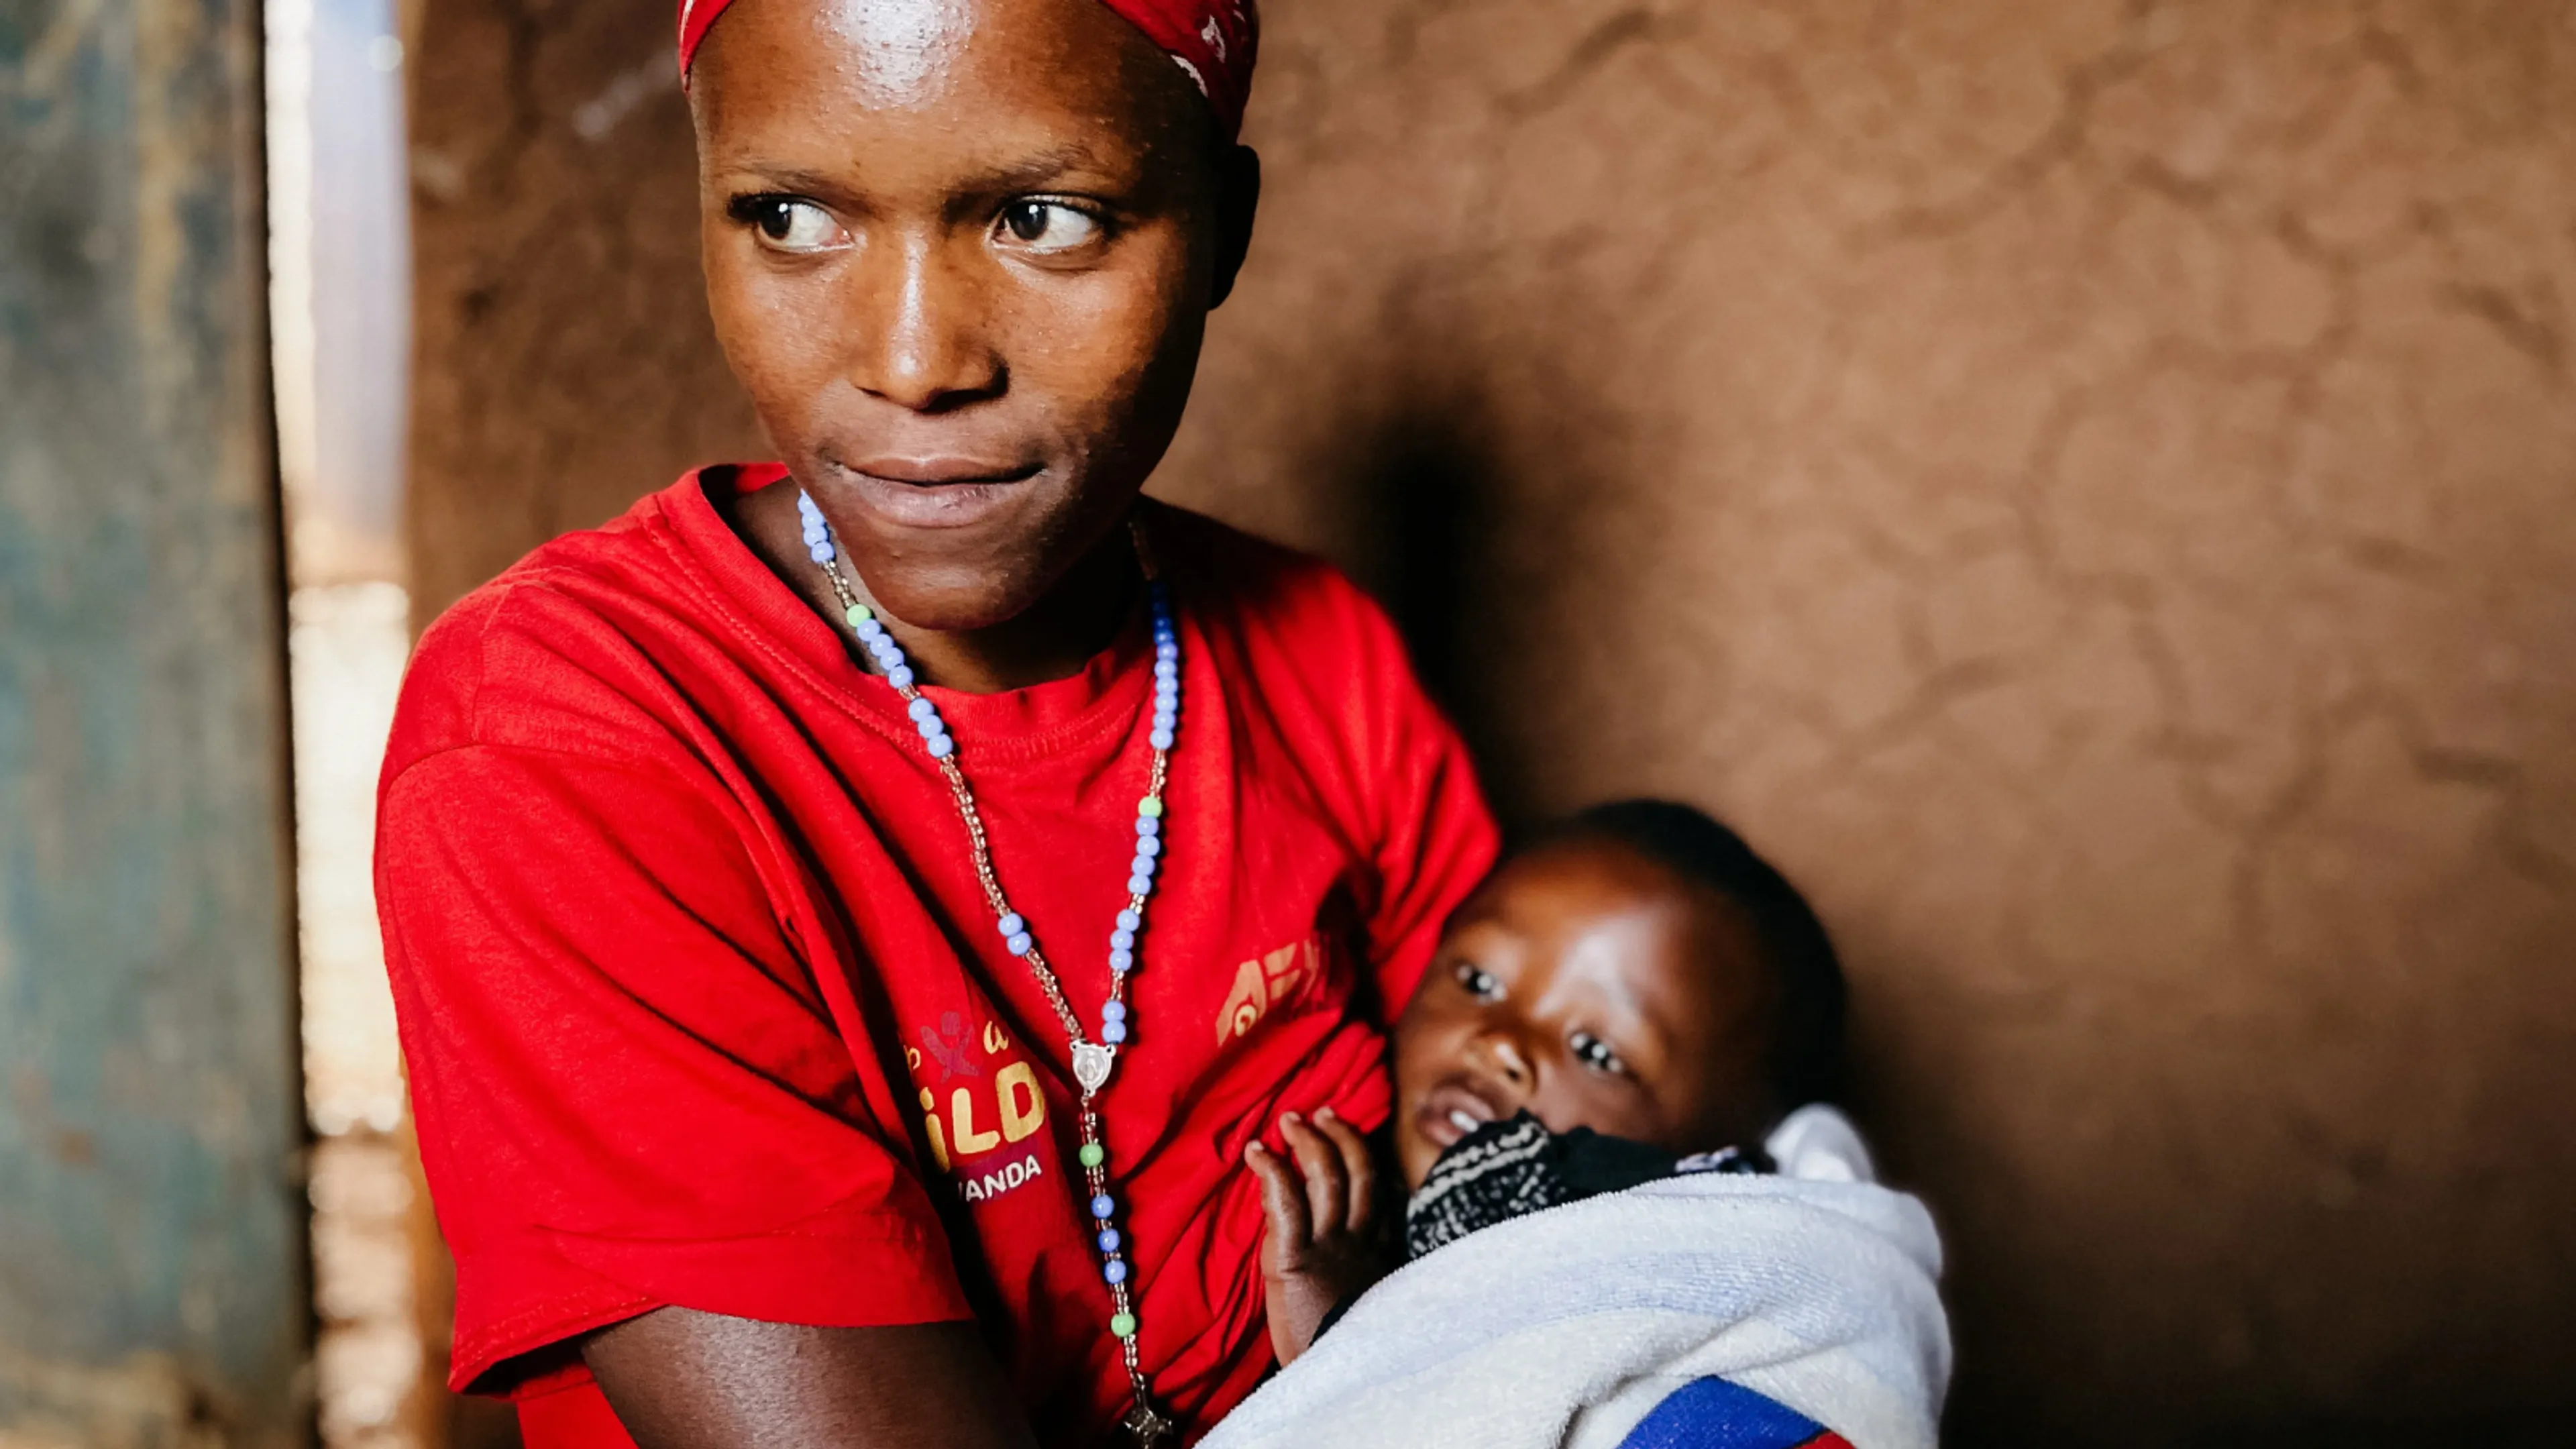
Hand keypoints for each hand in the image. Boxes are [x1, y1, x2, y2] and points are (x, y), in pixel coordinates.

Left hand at [1245, 1108, 1392, 1366]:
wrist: (1339, 1378)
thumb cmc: (1343, 1347)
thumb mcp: (1363, 1302)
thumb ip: (1357, 1270)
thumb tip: (1339, 1250)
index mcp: (1375, 1252)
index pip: (1378, 1192)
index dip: (1364, 1157)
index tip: (1349, 1136)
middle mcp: (1357, 1241)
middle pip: (1358, 1172)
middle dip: (1340, 1135)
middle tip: (1320, 1112)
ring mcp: (1329, 1247)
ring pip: (1326, 1176)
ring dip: (1307, 1141)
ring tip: (1288, 1119)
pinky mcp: (1296, 1260)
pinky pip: (1287, 1202)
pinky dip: (1272, 1170)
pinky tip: (1257, 1152)